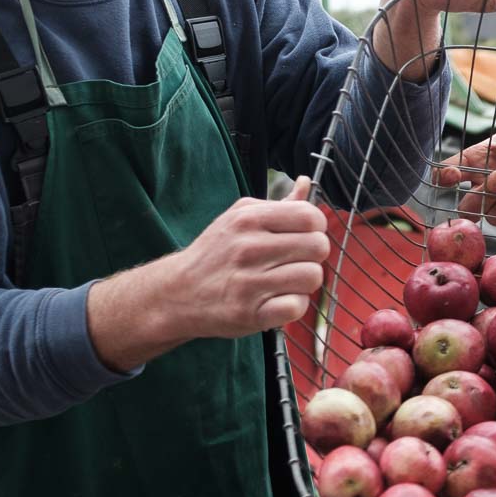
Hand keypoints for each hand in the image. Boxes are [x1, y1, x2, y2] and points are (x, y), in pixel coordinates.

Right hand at [88, 177, 330, 370]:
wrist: (177, 293)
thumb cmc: (215, 253)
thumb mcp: (239, 218)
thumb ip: (278, 205)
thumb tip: (306, 183)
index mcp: (249, 219)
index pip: (309, 216)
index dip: (316, 227)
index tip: (306, 235)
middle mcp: (249, 248)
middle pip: (318, 247)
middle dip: (313, 255)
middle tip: (296, 260)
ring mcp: (249, 282)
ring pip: (312, 277)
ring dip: (305, 282)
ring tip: (286, 281)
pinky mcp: (251, 313)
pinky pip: (298, 306)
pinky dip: (294, 305)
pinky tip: (278, 300)